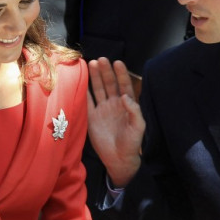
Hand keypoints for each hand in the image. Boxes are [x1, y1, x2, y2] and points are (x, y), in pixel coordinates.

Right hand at [86, 58, 144, 186]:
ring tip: (92, 63)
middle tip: (101, 59)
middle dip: (106, 72)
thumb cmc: (132, 144)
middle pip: (109, 84)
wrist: (119, 160)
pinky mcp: (92, 118)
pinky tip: (80, 81)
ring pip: (98, 89)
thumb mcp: (138, 127)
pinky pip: (87, 102)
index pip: (124, 85)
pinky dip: (84, 92)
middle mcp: (114, 104)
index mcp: (127, 105)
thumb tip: (125, 96)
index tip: (117, 62)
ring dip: (95, 77)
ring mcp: (102, 110)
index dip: (121, 74)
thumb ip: (134, 110)